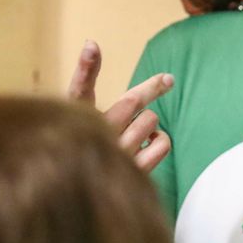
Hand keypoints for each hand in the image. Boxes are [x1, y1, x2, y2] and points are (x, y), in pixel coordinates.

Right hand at [70, 40, 174, 173]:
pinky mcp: (133, 173)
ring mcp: (115, 156)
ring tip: (138, 130)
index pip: (78, 91)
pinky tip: (150, 144)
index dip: (86, 68)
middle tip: (167, 80)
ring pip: (150, 120)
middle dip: (152, 88)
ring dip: (150, 121)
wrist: (81, 197)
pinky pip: (163, 144)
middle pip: (132, 101)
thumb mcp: (93, 126)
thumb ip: (120, 107)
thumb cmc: (90, 155)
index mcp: (75, 122)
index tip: (92, 45)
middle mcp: (93, 138)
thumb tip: (166, 81)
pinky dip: (162, 140)